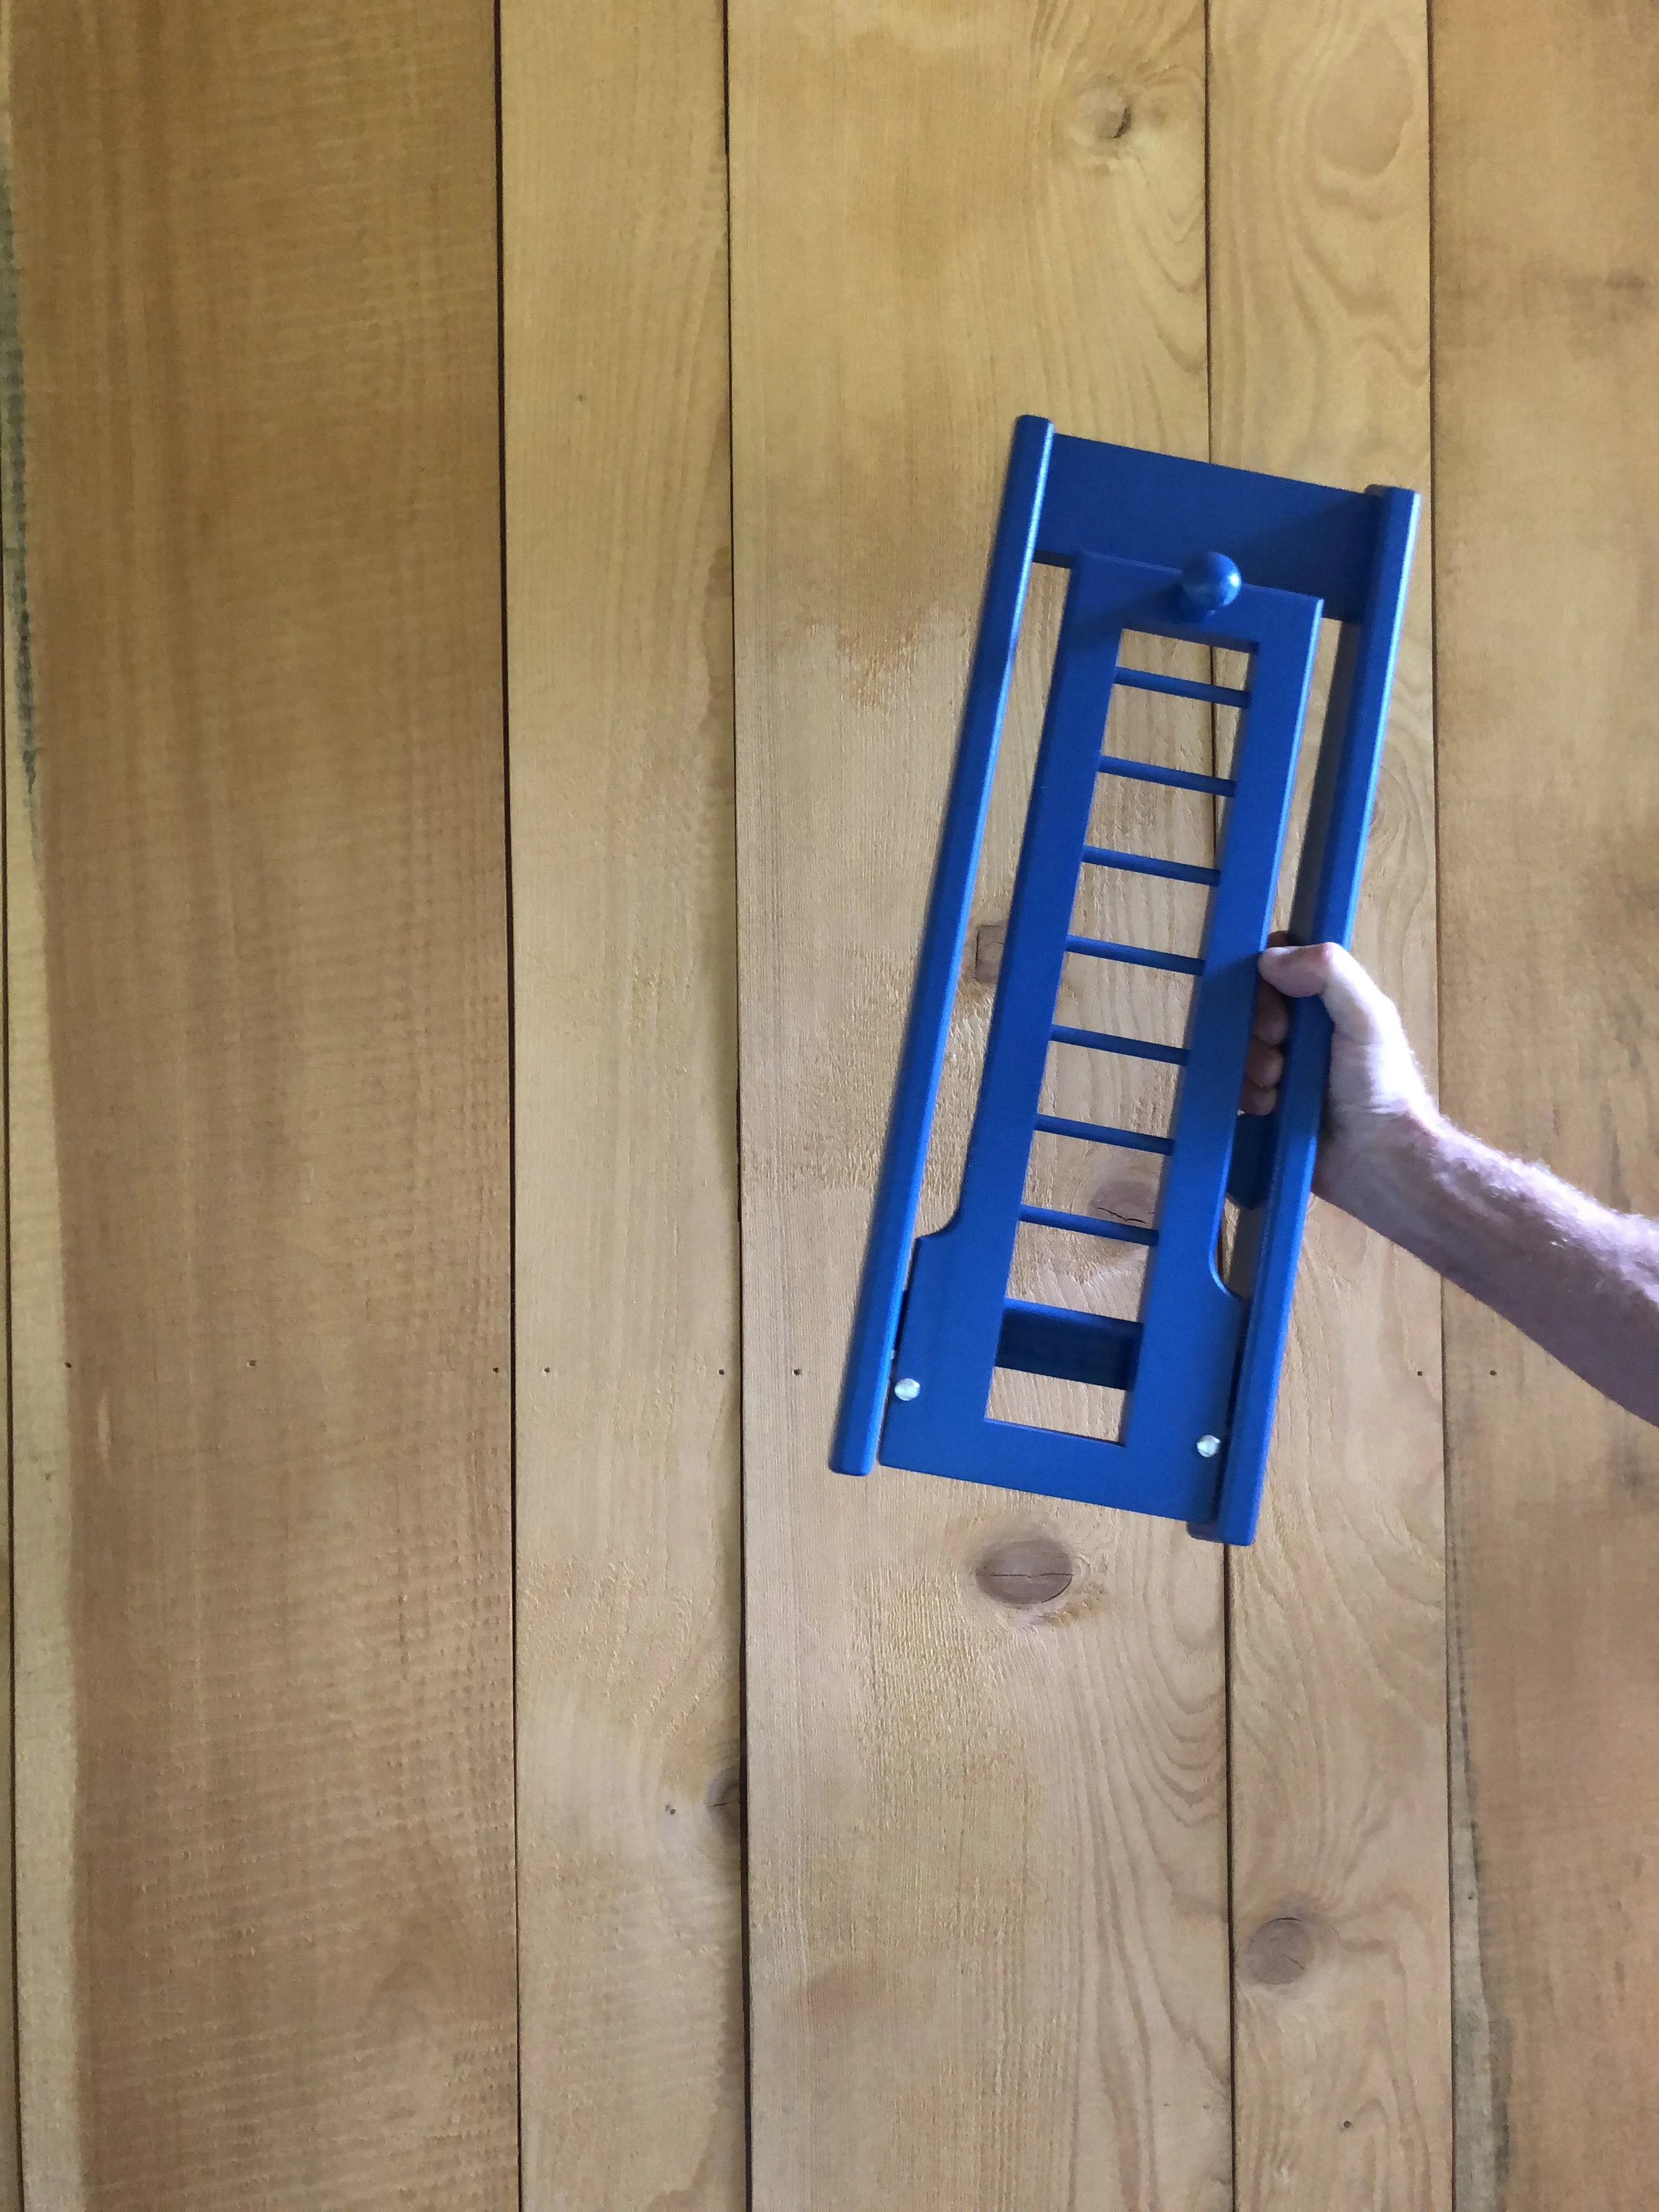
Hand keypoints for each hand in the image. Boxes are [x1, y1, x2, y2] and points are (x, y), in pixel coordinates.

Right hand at [1242, 940, 1437, 1218]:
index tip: (1275, 999)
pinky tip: (1269, 1109)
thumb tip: (1267, 958)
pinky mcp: (1264, 1106)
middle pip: (1249, 1006)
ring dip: (1250, 1066)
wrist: (1379, 1163)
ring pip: (1238, 1048)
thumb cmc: (1381, 1087)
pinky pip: (1233, 1087)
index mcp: (1327, 1002)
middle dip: (1256, 1027)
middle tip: (1279, 1050)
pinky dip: (1245, 1096)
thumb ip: (1330, 974)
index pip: (1277, 965)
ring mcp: (1281, 1068)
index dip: (1265, 976)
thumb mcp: (1368, 1018)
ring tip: (1277, 1088)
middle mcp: (1301, 1030)